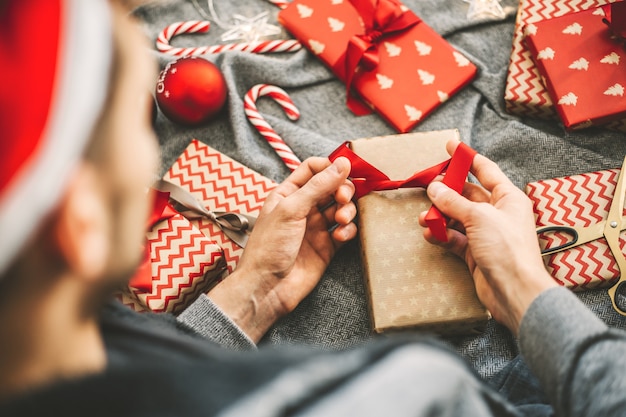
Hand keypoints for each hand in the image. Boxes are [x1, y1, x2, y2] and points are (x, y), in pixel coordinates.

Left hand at [208, 157, 356, 341]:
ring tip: (343, 219)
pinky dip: (348, 230)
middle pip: (332, 187)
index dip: (331, 167)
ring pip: (341, 208)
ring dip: (347, 210)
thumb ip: (318, 185)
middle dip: (342, 190)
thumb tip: (342, 163)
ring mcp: (315, 227)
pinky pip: (345, 231)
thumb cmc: (268, 247)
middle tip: (343, 198)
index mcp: (288, 194)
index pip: (314, 169)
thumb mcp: (291, 209)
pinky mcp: (326, 247)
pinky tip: (341, 236)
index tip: (347, 169)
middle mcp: (302, 208)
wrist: (266, 288)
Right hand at [418, 140, 556, 334]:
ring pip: (457, 217)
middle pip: (467, 195)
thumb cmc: (507, 250)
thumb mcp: (478, 217)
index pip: (485, 170)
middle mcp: (497, 214)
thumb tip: (435, 188)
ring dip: (440, 216)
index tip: (450, 146)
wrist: (514, 291)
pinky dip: (441, 235)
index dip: (467, 158)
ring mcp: (486, 234)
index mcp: (508, 198)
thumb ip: (454, 202)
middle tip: (428, 187)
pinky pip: (454, 238)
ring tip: (424, 218)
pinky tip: (430, 234)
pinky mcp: (475, 252)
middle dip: (447, 191)